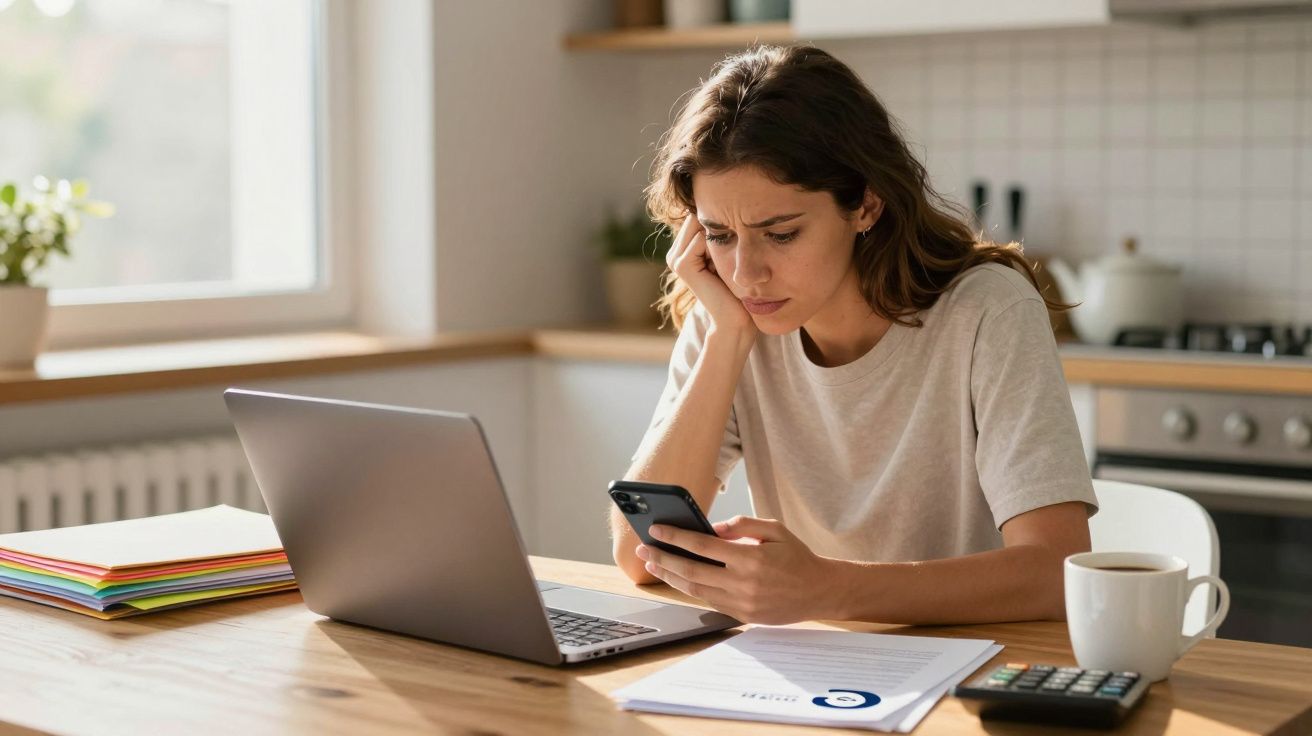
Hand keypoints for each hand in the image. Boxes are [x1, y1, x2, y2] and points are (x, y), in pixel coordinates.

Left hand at [635, 515, 845, 624]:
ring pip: (695, 590)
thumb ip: (742, 525)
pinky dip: (691, 590)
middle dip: (663, 559)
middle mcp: (743, 583)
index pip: (702, 546)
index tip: (657, 530)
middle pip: (691, 571)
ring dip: (671, 577)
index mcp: (751, 557)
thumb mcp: (774, 530)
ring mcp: (742, 603)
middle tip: (644, 549)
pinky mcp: (743, 616)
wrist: (820, 591)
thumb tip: (711, 528)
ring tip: (654, 565)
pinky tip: (678, 578)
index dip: (675, 537)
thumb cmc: (797, 557)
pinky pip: (710, 602)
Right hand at [666, 214, 756, 338]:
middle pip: (698, 216)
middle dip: (719, 227)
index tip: (735, 241)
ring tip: (727, 261)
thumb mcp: (728, 253)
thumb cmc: (738, 286)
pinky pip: (700, 238)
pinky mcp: (681, 265)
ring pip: (699, 224)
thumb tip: (724, 202)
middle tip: (733, 253)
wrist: (736, 318)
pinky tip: (722, 265)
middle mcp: (676, 252)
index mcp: (684, 248)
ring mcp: (675, 258)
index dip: (720, 222)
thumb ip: (719, 232)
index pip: (700, 214)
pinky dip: (716, 246)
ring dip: (720, 237)